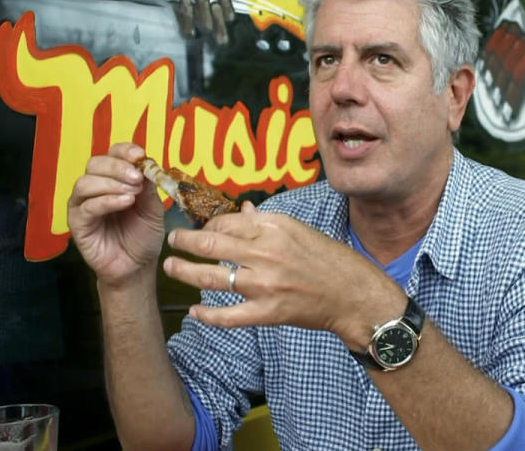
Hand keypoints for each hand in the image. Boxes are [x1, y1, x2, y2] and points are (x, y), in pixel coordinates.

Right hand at [67, 143, 165, 288]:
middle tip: (137, 178)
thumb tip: (148, 164)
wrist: (137, 266)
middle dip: (117, 167)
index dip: (124, 150)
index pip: (112, 153)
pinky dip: (106, 201)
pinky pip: (87, 206)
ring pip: (86, 182)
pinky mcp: (77, 223)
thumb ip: (149, 187)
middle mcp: (95, 187)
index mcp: (114, 178)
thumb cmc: (143, 235)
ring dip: (111, 183)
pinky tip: (125, 203)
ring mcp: (83, 204)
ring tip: (133, 193)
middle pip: (95, 163)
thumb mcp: (153, 208)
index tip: (140, 155)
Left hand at [163, 205, 406, 349]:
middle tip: (173, 241)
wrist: (353, 294)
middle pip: (211, 244)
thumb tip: (240, 210)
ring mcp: (264, 284)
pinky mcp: (268, 312)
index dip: (208, 224)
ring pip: (211, 277)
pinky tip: (195, 311)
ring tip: (172, 268)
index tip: (200, 228)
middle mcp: (266, 252)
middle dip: (185, 242)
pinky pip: (228, 315)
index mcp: (275, 227)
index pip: (227, 221)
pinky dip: (207, 314)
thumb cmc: (329, 259)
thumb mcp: (299, 230)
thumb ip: (265, 222)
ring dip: (185, 272)